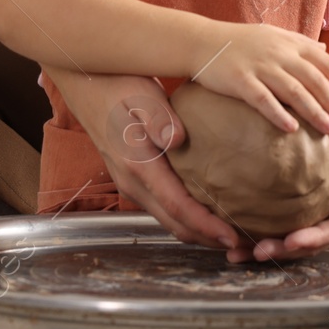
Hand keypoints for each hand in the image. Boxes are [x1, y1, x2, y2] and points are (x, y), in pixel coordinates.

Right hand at [42, 67, 251, 254]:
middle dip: (208, 239)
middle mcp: (132, 182)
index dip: (206, 225)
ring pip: (169, 220)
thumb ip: (159, 117)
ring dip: (199, 232)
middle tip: (243, 245)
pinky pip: (164, 208)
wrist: (85, 84)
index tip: (232, 235)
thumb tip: (178, 139)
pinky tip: (211, 214)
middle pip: (175, 224)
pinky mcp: (134, 180)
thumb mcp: (141, 93)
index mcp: (138, 164)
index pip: (177, 206)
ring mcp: (130, 184)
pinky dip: (188, 218)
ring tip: (232, 235)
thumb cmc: (118, 84)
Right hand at [192, 23, 328, 134]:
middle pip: (314, 80)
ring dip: (315, 112)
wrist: (202, 41)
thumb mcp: (274, 35)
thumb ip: (300, 44)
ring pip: (294, 91)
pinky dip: (279, 114)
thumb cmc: (241, 42)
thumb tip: (326, 51)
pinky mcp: (240, 80)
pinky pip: (263, 99)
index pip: (324, 63)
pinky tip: (292, 130)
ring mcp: (259, 66)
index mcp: (289, 43)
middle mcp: (279, 53)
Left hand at [231, 107, 328, 262]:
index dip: (318, 236)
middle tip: (253, 251)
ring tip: (233, 250)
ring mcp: (325, 209)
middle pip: (310, 237)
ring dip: (264, 241)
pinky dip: (260, 219)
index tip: (294, 241)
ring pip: (292, 231)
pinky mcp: (310, 198)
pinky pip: (284, 213)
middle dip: (282, 247)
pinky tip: (230, 223)